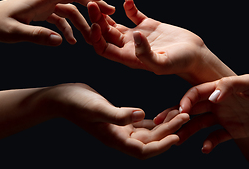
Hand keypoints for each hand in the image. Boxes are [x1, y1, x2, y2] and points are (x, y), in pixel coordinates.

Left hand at [0, 0, 114, 45]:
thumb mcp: (14, 33)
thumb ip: (38, 36)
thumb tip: (60, 41)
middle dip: (91, 6)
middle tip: (108, 14)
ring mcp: (42, 6)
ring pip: (68, 11)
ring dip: (81, 22)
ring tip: (91, 37)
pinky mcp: (39, 13)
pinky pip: (58, 18)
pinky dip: (67, 29)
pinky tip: (70, 41)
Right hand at [49, 83, 189, 158]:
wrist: (63, 98)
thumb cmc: (76, 103)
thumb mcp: (97, 108)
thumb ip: (118, 114)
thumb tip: (142, 115)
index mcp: (115, 139)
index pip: (143, 150)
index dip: (161, 146)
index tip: (178, 137)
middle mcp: (119, 137)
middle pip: (150, 141)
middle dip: (169, 131)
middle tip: (185, 116)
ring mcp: (119, 129)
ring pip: (147, 132)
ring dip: (163, 125)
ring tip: (179, 113)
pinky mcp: (119, 120)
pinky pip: (141, 124)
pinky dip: (153, 120)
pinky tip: (162, 113)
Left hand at [87, 0, 204, 77]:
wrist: (195, 55)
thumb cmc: (180, 63)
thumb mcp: (163, 63)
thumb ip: (146, 54)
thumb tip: (136, 36)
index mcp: (129, 57)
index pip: (103, 49)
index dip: (95, 37)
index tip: (96, 24)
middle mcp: (129, 46)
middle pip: (105, 33)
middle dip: (96, 20)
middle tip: (91, 4)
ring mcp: (138, 35)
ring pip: (115, 24)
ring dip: (106, 13)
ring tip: (100, 0)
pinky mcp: (148, 25)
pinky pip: (133, 15)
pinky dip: (129, 7)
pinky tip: (128, 0)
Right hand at [176, 74, 248, 152]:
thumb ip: (229, 86)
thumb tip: (212, 96)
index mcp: (219, 88)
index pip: (196, 93)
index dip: (186, 101)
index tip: (180, 110)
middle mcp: (217, 103)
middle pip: (192, 109)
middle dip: (175, 115)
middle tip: (161, 124)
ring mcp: (223, 117)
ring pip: (199, 125)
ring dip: (187, 132)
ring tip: (177, 140)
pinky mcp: (232, 130)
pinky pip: (217, 137)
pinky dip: (209, 143)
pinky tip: (204, 148)